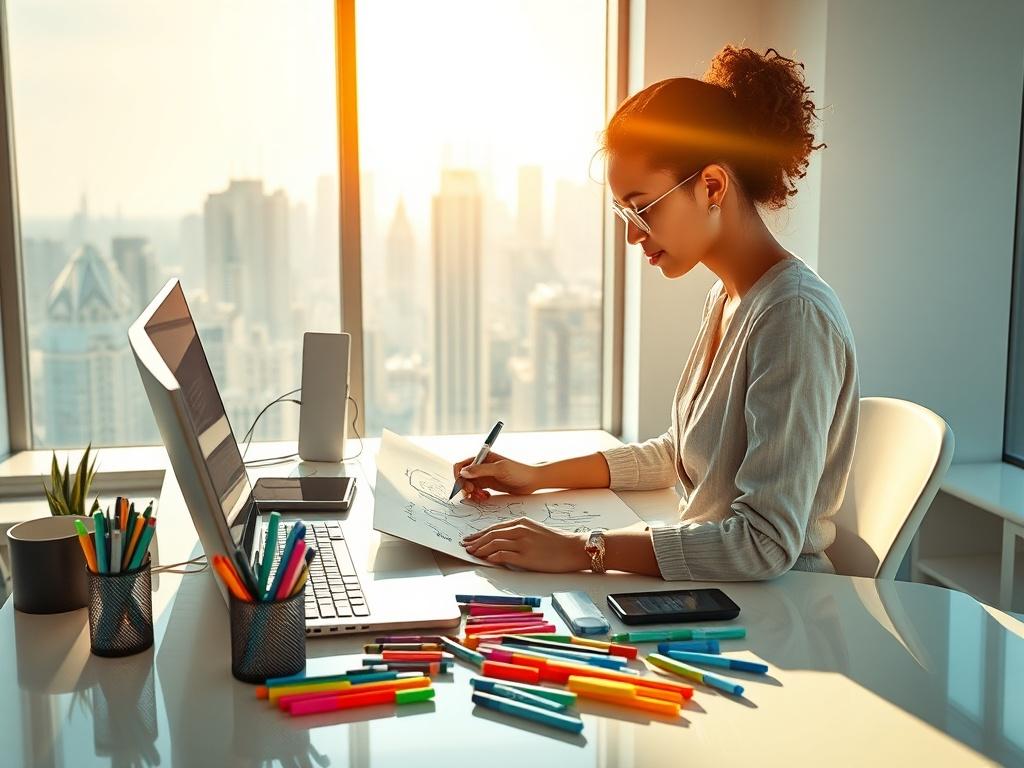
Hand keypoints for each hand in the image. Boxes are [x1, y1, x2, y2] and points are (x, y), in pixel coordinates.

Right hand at [452, 451, 540, 502]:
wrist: (532, 481)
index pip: (461, 465)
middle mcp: (481, 466)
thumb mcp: (500, 469)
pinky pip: (476, 492)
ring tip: (482, 497)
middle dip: (465, 487)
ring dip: (472, 493)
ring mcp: (484, 476)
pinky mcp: (488, 485)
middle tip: (473, 493)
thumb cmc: (519, 471)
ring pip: (468, 486)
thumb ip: (481, 470)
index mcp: (482, 458)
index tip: (464, 486)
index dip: (459, 476)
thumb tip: (463, 472)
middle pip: (463, 477)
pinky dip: (477, 496)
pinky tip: (486, 497)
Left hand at [461, 517, 590, 570]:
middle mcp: (520, 530)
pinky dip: (491, 558)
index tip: (471, 538)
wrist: (574, 548)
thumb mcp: (536, 530)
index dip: (480, 534)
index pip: (494, 527)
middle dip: (476, 541)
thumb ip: (519, 532)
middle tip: (466, 546)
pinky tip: (486, 560)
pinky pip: (502, 556)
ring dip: (480, 549)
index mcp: (522, 522)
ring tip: (472, 554)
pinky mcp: (526, 556)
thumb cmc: (557, 541)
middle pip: (491, 534)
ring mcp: (522, 543)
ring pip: (493, 544)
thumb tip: (503, 541)